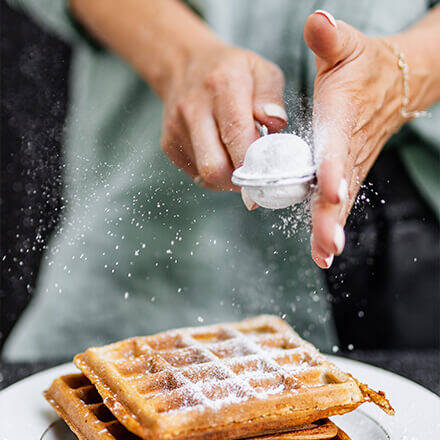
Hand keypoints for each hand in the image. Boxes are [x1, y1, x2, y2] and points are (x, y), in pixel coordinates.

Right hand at [161, 43, 287, 191]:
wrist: (184, 66)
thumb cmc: (229, 71)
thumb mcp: (260, 70)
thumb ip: (271, 97)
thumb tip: (275, 124)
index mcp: (221, 85)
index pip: (237, 136)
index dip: (254, 161)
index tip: (268, 167)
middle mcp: (194, 109)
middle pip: (215, 166)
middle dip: (239, 176)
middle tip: (254, 169)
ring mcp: (177, 129)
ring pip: (206, 176)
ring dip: (228, 177)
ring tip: (239, 158)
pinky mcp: (169, 145)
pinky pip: (197, 175)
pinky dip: (214, 175)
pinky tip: (222, 155)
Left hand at [304, 10, 405, 268]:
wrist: (396, 83)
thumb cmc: (364, 66)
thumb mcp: (347, 47)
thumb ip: (330, 38)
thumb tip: (316, 20)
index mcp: (344, 117)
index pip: (339, 145)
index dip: (335, 167)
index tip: (331, 191)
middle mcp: (348, 147)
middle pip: (340, 185)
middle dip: (332, 215)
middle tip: (326, 245)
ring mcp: (350, 164)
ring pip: (339, 201)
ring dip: (330, 229)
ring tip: (323, 256)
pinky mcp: (348, 173)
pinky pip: (338, 202)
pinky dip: (329, 226)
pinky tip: (323, 252)